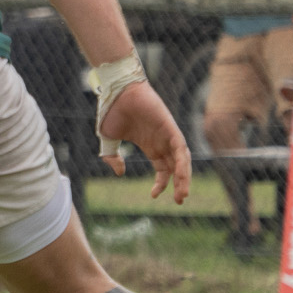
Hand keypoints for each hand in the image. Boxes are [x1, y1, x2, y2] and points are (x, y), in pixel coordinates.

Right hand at [99, 80, 190, 203]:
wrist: (117, 91)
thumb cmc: (113, 110)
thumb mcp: (108, 138)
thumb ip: (111, 156)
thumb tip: (120, 172)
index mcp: (150, 146)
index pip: (163, 170)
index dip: (161, 184)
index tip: (152, 196)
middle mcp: (162, 143)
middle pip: (176, 168)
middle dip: (179, 185)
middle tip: (179, 201)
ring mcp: (168, 136)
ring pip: (182, 161)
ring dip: (184, 178)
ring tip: (182, 194)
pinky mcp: (171, 128)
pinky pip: (181, 149)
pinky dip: (183, 163)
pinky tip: (181, 176)